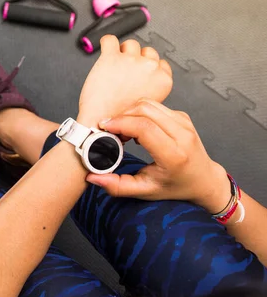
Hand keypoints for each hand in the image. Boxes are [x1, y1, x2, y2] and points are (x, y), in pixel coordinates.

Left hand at [77, 35, 172, 127]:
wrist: (101, 124)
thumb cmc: (121, 118)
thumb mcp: (148, 105)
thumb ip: (151, 87)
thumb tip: (144, 78)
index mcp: (162, 80)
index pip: (160, 63)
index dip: (148, 67)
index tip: (140, 72)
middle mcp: (149, 67)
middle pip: (147, 51)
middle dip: (137, 59)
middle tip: (125, 71)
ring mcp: (131, 60)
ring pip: (130, 44)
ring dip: (122, 51)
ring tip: (114, 64)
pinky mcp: (111, 57)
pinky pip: (109, 39)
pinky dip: (106, 43)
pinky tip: (105, 49)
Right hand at [86, 99, 231, 212]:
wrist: (204, 179)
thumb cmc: (175, 187)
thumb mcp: (146, 192)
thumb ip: (118, 186)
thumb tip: (92, 177)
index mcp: (174, 155)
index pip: (144, 128)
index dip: (121, 123)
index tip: (104, 128)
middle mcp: (182, 134)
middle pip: (144, 111)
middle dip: (121, 117)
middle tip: (109, 131)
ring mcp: (184, 122)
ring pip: (148, 104)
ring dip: (128, 113)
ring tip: (120, 130)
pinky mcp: (181, 115)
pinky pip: (153, 105)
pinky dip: (138, 112)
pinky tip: (133, 128)